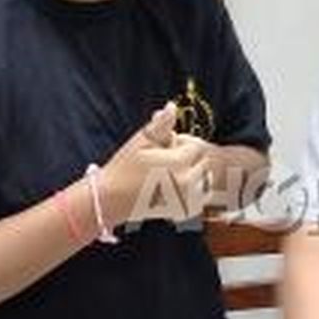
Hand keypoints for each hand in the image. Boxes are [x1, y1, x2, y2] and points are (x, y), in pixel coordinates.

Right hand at [102, 104, 207, 223]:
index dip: (182, 143)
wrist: (111, 200)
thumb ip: (161, 125)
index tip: (166, 146)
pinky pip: (203, 197)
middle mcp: (187, 185)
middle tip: (167, 160)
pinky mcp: (185, 212)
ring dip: (196, 173)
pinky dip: (196, 191)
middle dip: (190, 157)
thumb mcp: (141, 141)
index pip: (198, 146)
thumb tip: (172, 107)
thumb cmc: (124, 168)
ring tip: (172, 173)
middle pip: (205, 162)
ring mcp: (187, 200)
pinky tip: (177, 187)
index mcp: (178, 165)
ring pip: (207, 179)